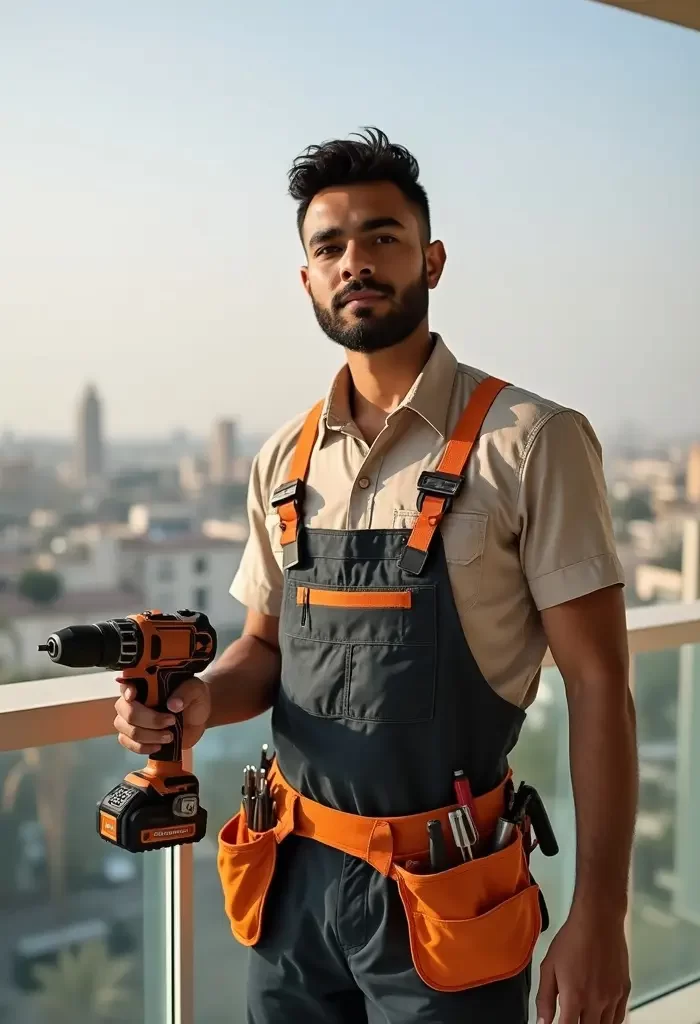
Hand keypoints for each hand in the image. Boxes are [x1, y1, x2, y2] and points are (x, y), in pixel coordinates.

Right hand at [113, 677, 210, 754]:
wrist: (198, 718)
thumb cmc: (194, 698)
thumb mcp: (196, 690)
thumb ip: (186, 693)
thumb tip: (173, 705)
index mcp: (146, 683)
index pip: (127, 683)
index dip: (126, 690)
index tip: (132, 696)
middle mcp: (134, 700)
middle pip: (126, 711)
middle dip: (148, 719)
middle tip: (171, 721)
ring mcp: (131, 720)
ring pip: (126, 730)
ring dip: (148, 736)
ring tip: (170, 736)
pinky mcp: (135, 737)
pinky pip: (127, 743)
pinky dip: (143, 747)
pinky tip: (159, 746)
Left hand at [536, 905, 629, 1023]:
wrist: (598, 921)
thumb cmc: (572, 940)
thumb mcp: (549, 966)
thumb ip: (544, 998)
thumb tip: (542, 1022)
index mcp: (574, 996)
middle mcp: (596, 1001)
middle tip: (571, 1017)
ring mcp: (613, 998)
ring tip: (583, 1017)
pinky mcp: (624, 991)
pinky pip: (619, 1018)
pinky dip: (609, 1022)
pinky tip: (600, 1018)